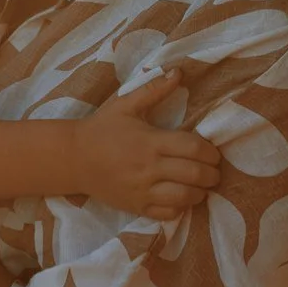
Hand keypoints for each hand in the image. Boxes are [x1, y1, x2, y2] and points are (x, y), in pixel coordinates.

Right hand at [75, 71, 221, 220]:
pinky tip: (180, 199)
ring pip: (184, 197)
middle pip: (194, 174)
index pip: (193, 148)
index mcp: (151, 141)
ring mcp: (142, 190)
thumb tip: (179, 72)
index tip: (213, 153)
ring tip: (201, 187)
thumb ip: (155, 89)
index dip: (210, 152)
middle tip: (214, 172)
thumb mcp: (126, 104)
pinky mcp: (136, 206)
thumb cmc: (102, 128)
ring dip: (199, 193)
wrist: (73, 158)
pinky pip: (167, 214)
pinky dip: (179, 208)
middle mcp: (149, 167)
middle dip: (212, 174)